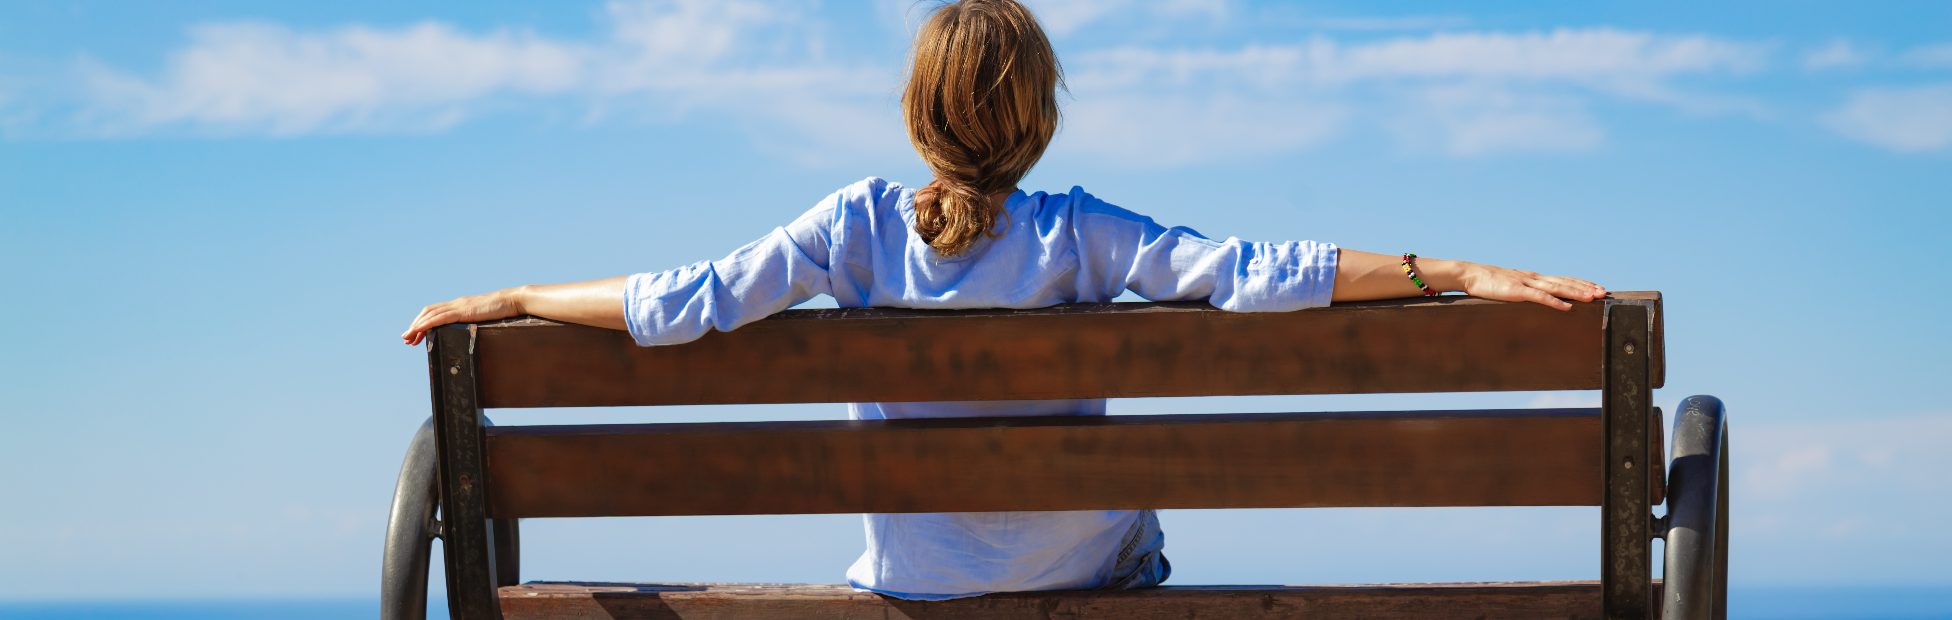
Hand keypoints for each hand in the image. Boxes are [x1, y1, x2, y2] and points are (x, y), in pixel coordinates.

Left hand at [401, 288, 525, 345]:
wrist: (513, 301)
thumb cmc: (503, 310)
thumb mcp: (485, 317)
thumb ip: (476, 321)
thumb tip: (471, 331)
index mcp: (460, 306)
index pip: (435, 312)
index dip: (423, 322)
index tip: (416, 334)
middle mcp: (456, 304)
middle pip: (428, 312)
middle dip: (415, 325)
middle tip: (406, 338)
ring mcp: (458, 306)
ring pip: (430, 314)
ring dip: (416, 325)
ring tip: (408, 337)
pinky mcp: (463, 311)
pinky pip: (440, 317)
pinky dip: (426, 323)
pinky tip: (419, 329)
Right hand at [1454, 262, 1605, 310]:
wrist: (1470, 274)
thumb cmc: (1488, 282)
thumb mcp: (1510, 285)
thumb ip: (1524, 290)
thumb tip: (1536, 298)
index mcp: (1534, 278)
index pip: (1563, 279)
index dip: (1581, 283)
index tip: (1597, 288)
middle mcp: (1534, 278)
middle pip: (1565, 282)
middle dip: (1585, 288)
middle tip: (1603, 293)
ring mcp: (1526, 283)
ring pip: (1556, 288)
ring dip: (1576, 293)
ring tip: (1592, 298)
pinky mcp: (1516, 291)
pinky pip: (1539, 297)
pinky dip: (1554, 302)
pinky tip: (1566, 307)